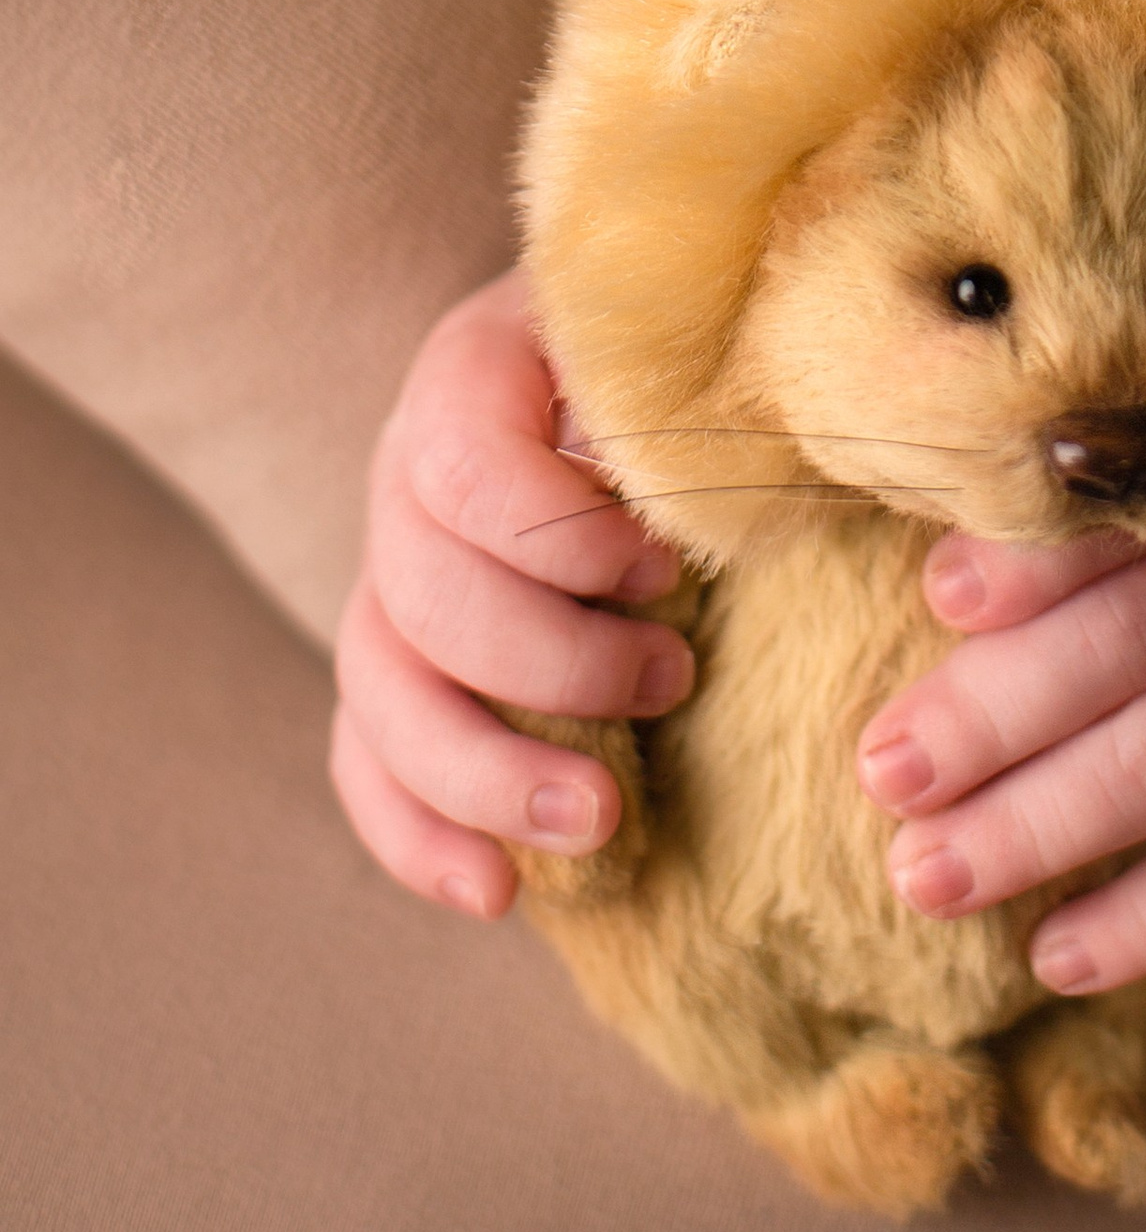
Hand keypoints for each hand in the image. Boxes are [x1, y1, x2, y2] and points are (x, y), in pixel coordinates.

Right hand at [330, 269, 696, 917]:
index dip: (558, 539)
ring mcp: (390, 576)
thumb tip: (690, 502)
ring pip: (384, 695)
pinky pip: (368, 759)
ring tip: (600, 822)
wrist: (643, 370)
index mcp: (468, 377)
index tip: (668, 572)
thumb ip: (685, 396)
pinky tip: (495, 891)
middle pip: (423, 598)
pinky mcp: (400, 668)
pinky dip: (419, 835)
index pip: (461, 470)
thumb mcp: (691, 340)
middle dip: (549, 668)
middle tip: (673, 682)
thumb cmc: (684, 352)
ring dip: (486, 775)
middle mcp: (405, 477)